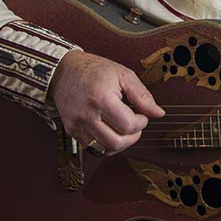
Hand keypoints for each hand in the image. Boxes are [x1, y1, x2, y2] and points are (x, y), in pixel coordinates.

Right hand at [48, 50, 164, 154]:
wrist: (63, 71)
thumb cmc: (93, 70)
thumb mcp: (123, 75)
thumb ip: (142, 95)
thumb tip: (158, 113)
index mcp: (101, 99)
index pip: (128, 126)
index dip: (141, 123)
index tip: (142, 115)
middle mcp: (87, 115)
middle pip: (116, 143)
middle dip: (132, 137)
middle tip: (135, 125)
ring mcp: (77, 125)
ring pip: (104, 150)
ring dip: (120, 142)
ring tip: (123, 128)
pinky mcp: (71, 131)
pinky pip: (92, 148)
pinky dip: (105, 143)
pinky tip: (109, 130)